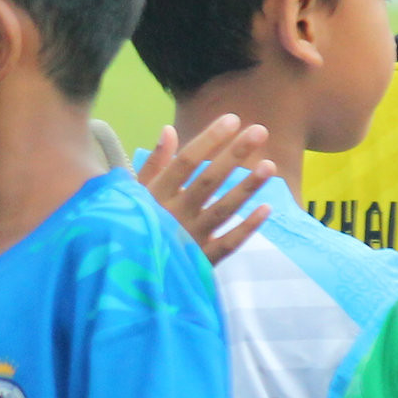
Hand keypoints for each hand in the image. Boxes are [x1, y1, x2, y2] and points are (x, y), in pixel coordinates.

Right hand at [132, 116, 273, 265]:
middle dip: (234, 155)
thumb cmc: (132, 227)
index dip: (210, 140)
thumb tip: (168, 130)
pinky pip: (228, 244)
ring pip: (223, 210)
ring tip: (269, 166)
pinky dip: (247, 228)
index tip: (232, 119)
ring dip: (246, 188)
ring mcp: (189, 238)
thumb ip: (153, 165)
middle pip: (209, 180)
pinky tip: (266, 209)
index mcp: (156, 195)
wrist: (128, 278)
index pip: (186, 162)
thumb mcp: (134, 195)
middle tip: (259, 131)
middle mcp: (174, 214)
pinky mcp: (201, 261)